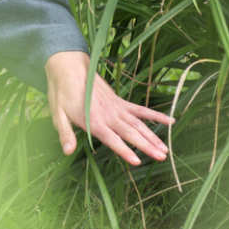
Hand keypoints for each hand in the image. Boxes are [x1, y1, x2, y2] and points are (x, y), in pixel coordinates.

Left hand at [44, 50, 174, 165]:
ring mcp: (117, 107)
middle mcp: (109, 115)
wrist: (69, 67)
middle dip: (147, 146)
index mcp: (94, 120)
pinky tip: (170, 121)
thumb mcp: (57, 114)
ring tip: (166, 149)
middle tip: (162, 157)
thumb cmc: (61, 93)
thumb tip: (67, 152)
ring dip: (153, 136)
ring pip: (139, 124)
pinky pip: (141, 110)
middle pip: (131, 133)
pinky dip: (155, 115)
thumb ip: (65, 133)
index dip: (124, 150)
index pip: (112, 139)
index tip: (137, 161)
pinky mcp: (121, 102)